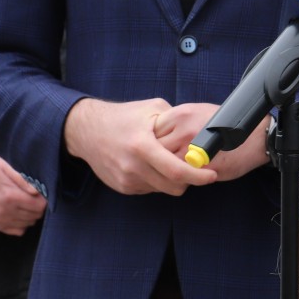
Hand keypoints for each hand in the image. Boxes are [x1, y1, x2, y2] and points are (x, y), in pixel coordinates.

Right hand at [0, 153, 46, 234]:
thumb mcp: (5, 165)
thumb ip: (23, 179)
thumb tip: (38, 191)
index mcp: (9, 196)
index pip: (39, 206)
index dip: (44, 199)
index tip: (41, 191)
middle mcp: (3, 212)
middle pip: (35, 216)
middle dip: (39, 206)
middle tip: (35, 195)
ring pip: (28, 224)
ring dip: (31, 214)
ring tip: (26, 201)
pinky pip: (17, 231)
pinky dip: (22, 222)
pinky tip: (19, 210)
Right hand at [62, 97, 216, 195]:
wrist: (87, 131)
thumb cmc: (123, 116)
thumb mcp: (152, 109)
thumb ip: (175, 120)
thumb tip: (199, 130)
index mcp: (142, 146)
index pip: (177, 170)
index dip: (198, 176)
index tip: (212, 175)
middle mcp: (133, 166)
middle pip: (173, 186)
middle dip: (190, 180)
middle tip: (196, 169)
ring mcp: (126, 179)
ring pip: (162, 189)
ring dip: (173, 181)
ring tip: (171, 162)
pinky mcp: (122, 187)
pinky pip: (149, 189)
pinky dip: (158, 181)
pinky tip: (154, 165)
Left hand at [153, 102, 269, 181]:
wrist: (256, 136)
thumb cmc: (228, 126)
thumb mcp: (199, 114)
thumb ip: (177, 125)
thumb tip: (158, 137)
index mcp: (180, 114)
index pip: (151, 131)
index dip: (151, 143)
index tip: (154, 150)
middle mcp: (183, 128)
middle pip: (154, 148)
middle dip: (155, 158)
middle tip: (158, 165)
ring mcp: (191, 147)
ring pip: (165, 164)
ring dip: (165, 171)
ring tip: (170, 173)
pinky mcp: (201, 165)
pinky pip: (180, 175)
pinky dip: (179, 179)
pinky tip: (184, 177)